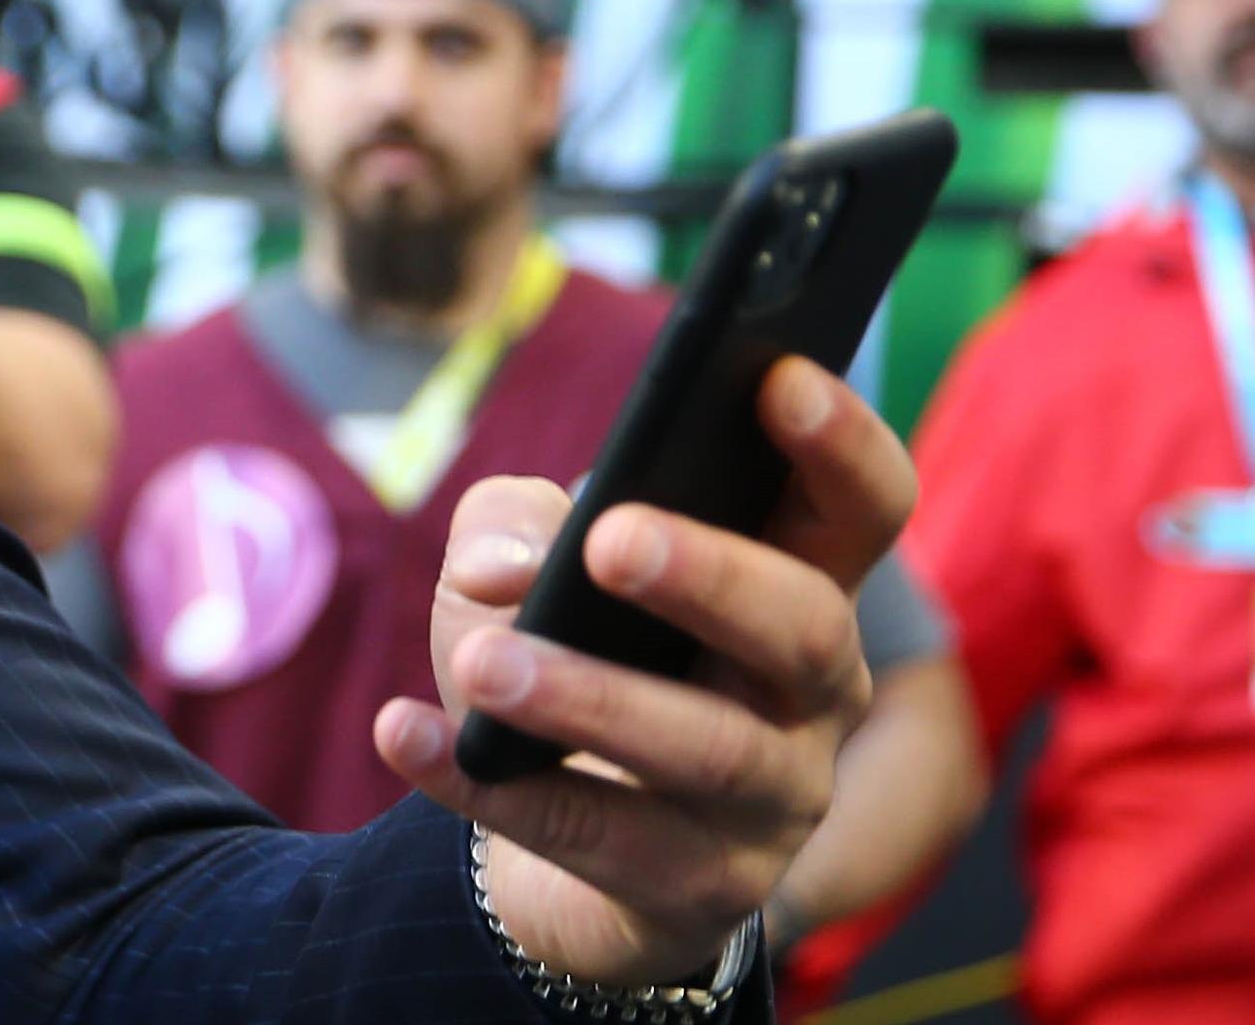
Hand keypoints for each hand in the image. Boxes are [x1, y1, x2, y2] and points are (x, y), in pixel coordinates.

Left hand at [372, 357, 911, 988]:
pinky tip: (405, 734)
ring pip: (708, 748)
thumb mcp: (528, 569)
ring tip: (486, 660)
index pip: (861, 509)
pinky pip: (595, 839)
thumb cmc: (568, 658)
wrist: (561, 847)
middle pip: (807, 627)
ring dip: (588, 697)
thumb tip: (510, 565)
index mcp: (793, 587)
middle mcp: (810, 695)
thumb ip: (511, 526)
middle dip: (712, 576)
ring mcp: (770, 802)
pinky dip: (487, 786)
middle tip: (612, 540)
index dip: (840, 442)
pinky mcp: (699, 890)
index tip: (778, 377)